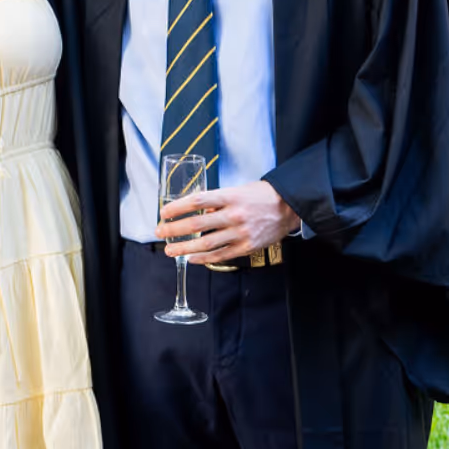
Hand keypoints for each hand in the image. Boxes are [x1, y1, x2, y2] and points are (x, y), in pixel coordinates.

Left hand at [157, 179, 300, 265]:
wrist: (288, 207)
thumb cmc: (260, 196)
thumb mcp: (238, 190)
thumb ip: (217, 200)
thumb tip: (196, 210)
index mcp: (230, 196)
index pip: (197, 201)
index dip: (177, 207)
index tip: (163, 212)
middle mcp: (234, 215)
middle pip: (197, 224)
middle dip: (174, 229)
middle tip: (160, 232)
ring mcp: (240, 233)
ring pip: (206, 244)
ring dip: (184, 248)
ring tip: (170, 250)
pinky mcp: (247, 247)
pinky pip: (220, 255)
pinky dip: (203, 258)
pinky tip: (191, 258)